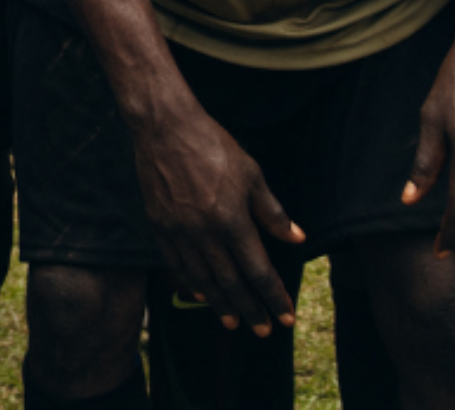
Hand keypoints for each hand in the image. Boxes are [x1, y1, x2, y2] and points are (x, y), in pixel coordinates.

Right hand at [132, 103, 302, 332]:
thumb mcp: (251, 173)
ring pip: (202, 278)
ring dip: (220, 303)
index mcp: (232, 220)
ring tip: (233, 322)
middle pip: (231, 282)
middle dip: (250, 309)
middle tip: (263, 330)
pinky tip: (199, 293)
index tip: (286, 316)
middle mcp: (204, 232)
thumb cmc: (212, 144)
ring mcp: (178, 229)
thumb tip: (296, 239)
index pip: (258, 271)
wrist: (164, 125)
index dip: (274, 296)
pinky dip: (189, 281)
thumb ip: (272, 211)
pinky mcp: (158, 223)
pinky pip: (175, 262)